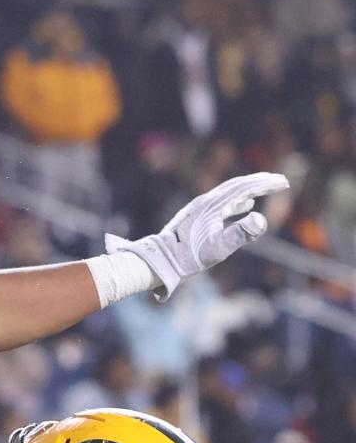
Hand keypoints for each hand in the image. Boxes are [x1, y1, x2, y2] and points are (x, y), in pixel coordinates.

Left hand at [105, 172, 289, 300]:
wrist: (158, 261)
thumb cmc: (187, 258)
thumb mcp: (217, 249)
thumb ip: (240, 234)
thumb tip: (261, 220)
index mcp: (212, 205)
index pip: (244, 187)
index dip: (266, 184)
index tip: (284, 182)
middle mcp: (206, 201)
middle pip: (238, 185)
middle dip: (261, 182)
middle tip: (280, 181)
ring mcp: (200, 209)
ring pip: (230, 193)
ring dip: (250, 190)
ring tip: (265, 189)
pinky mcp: (197, 217)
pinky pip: (222, 204)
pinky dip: (237, 201)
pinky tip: (244, 206)